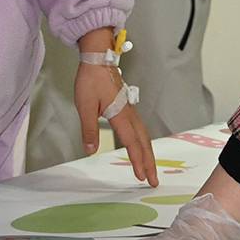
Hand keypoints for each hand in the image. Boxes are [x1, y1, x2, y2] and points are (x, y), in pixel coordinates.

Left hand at [74, 63, 157, 186]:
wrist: (98, 58)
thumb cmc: (90, 80)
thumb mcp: (85, 105)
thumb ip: (89, 129)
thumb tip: (90, 151)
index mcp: (120, 115)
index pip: (131, 142)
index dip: (137, 161)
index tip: (141, 176)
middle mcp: (129, 114)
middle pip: (144, 142)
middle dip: (150, 163)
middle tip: (154, 181)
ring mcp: (130, 110)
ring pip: (144, 136)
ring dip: (149, 154)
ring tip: (152, 169)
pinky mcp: (127, 107)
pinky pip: (140, 129)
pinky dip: (144, 142)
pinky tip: (142, 146)